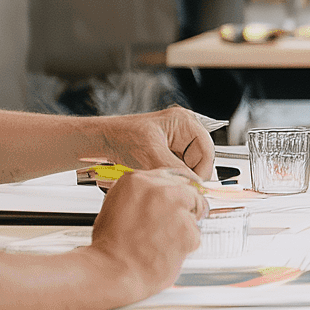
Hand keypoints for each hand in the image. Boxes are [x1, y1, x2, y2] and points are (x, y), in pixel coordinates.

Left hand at [84, 105, 215, 177]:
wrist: (101, 143)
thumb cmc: (121, 138)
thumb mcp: (150, 155)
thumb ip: (175, 170)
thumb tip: (194, 185)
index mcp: (184, 122)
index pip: (208, 151)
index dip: (202, 171)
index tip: (192, 187)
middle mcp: (184, 131)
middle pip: (200, 161)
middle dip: (187, 174)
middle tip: (173, 184)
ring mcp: (176, 143)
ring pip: (189, 168)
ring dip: (177, 177)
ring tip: (160, 177)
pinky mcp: (168, 154)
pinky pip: (177, 171)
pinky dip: (169, 177)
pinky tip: (157, 176)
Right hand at [87, 169, 206, 296]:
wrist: (113, 272)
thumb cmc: (109, 247)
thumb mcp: (116, 206)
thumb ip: (141, 195)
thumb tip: (156, 196)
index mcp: (137, 181)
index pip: (171, 176)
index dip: (176, 191)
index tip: (178, 199)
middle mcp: (159, 190)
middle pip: (188, 192)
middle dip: (184, 208)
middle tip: (171, 226)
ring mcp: (176, 209)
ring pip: (193, 214)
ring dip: (183, 227)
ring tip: (162, 242)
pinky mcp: (188, 230)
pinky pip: (195, 235)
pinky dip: (186, 244)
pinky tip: (166, 251)